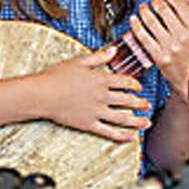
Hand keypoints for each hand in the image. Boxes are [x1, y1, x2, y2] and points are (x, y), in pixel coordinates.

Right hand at [35, 47, 150, 142]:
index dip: (134, 85)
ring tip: (146, 122)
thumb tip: (113, 50)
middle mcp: (102, 96)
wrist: (42, 94)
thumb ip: (98, 57)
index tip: (139, 88)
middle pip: (127, 100)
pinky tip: (130, 137)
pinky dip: (121, 136)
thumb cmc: (55, 77)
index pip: (124, 82)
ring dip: (137, 121)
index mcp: (100, 79)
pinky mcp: (89, 124)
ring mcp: (96, 111)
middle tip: (147, 105)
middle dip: (140, 103)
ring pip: (122, 117)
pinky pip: (108, 131)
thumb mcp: (78, 62)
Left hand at [130, 0, 188, 97]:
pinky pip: (144, 38)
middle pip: (164, 11)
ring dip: (145, 11)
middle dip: (156, 2)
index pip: (179, 5)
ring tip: (143, 8)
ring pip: (152, 22)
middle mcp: (183, 38)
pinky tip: (135, 20)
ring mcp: (170, 48)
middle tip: (154, 1)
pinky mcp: (159, 57)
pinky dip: (137, 27)